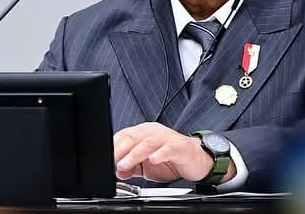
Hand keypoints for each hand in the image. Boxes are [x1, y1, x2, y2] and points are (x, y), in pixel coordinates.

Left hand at [113, 122, 234, 183]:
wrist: (198, 161)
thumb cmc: (172, 160)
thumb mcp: (147, 167)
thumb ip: (132, 167)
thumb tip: (118, 172)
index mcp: (143, 133)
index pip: (124, 136)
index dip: (113, 147)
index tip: (106, 160)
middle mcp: (153, 132)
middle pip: (132, 138)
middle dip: (120, 151)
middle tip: (112, 162)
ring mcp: (166, 138)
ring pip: (146, 143)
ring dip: (134, 154)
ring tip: (125, 164)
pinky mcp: (179, 147)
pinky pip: (167, 149)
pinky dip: (159, 154)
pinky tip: (152, 160)